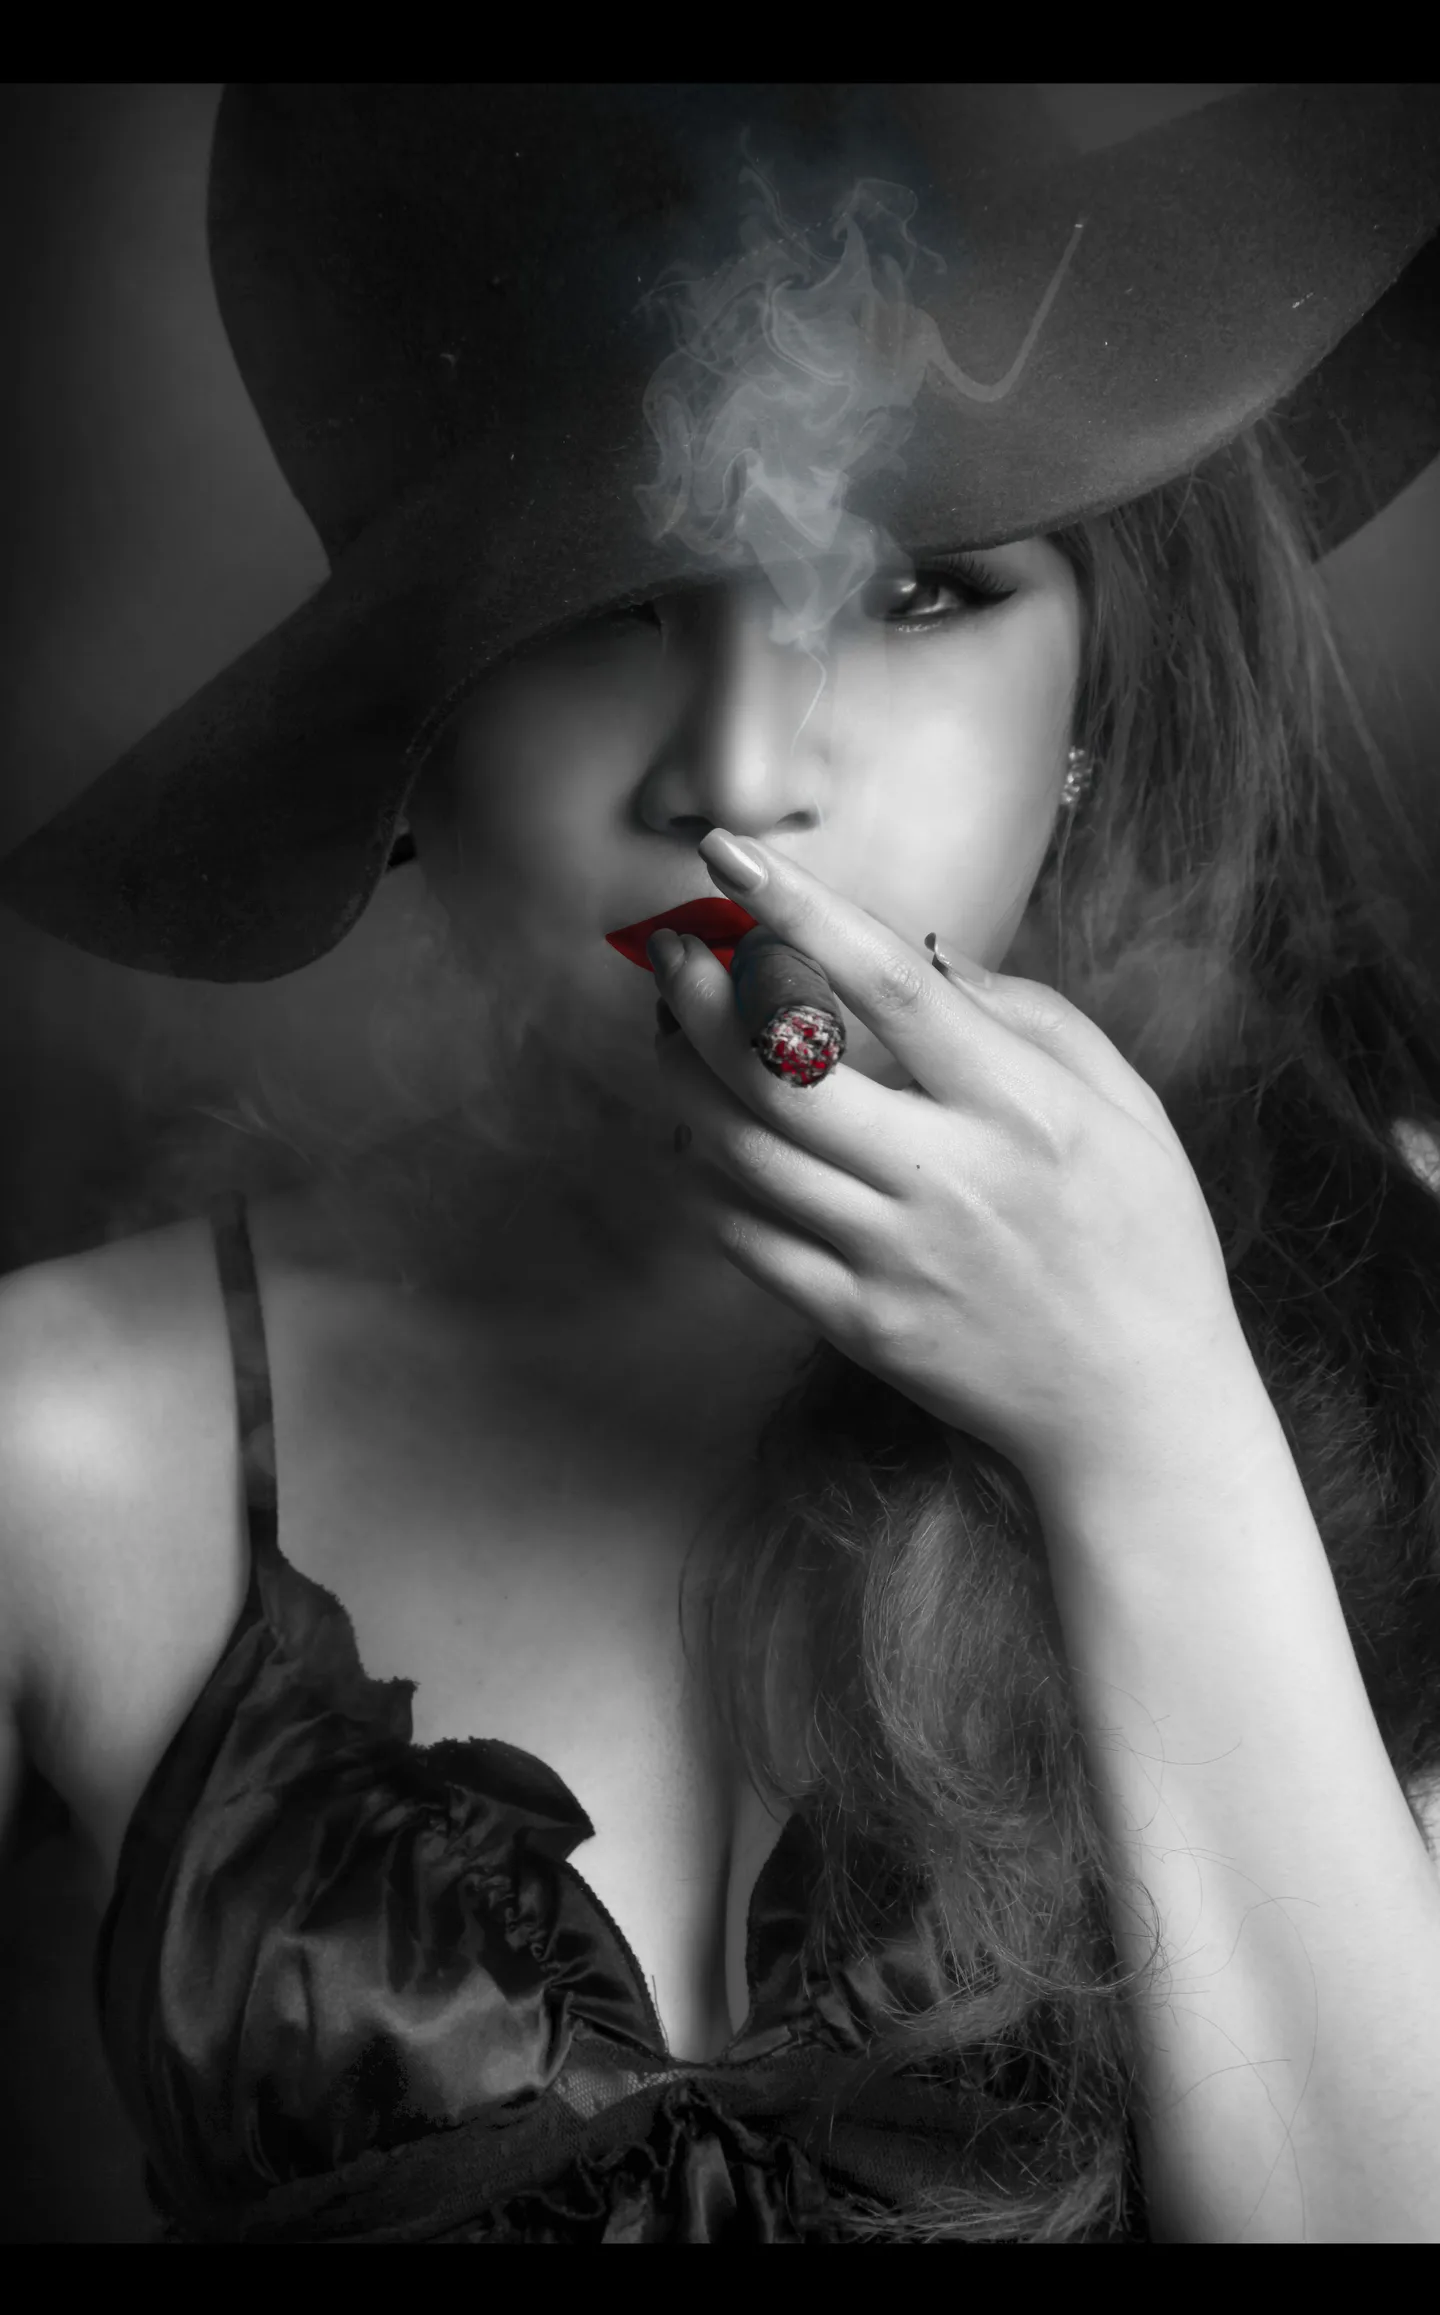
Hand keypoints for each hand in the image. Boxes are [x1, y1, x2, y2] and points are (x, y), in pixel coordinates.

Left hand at [650, 829, 1255, 1491]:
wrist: (1139, 1411)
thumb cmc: (1143, 1241)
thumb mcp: (1125, 1105)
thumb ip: (1030, 1014)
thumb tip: (923, 950)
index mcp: (1020, 1108)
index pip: (887, 984)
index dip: (800, 908)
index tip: (731, 856)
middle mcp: (947, 1177)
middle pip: (778, 1067)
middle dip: (702, 992)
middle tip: (676, 950)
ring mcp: (893, 1256)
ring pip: (740, 1148)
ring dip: (683, 1077)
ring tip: (671, 1033)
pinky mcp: (857, 1322)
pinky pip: (743, 1237)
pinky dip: (703, 1176)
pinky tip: (699, 1135)